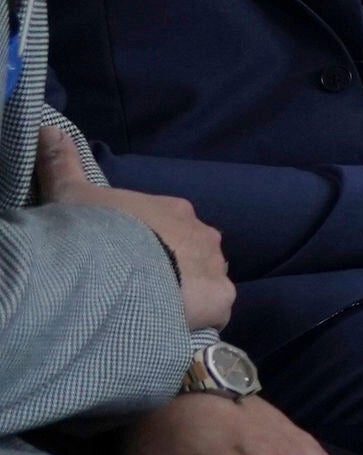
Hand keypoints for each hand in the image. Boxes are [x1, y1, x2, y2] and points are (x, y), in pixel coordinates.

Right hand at [42, 130, 236, 331]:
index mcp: (175, 210)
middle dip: (174, 268)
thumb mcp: (73, 194)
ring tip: (156, 309)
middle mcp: (204, 235)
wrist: (118, 268)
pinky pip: (216, 311)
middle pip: (193, 254)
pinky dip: (200, 318)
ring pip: (206, 281)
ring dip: (187, 293)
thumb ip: (62, 165)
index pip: (169, 226)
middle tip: (142, 287)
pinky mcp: (221, 299)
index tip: (130, 259)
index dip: (151, 243)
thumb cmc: (97, 229)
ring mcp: (217, 267)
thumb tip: (49, 129)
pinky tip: (176, 325)